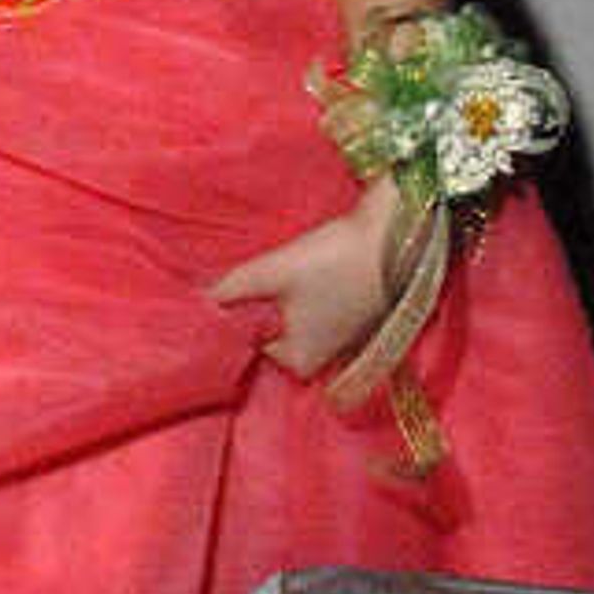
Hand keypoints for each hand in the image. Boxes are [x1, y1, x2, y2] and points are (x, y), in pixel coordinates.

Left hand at [207, 186, 400, 379]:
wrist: (401, 231)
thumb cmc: (333, 260)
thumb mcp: (269, 273)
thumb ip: (228, 291)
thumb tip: (191, 302)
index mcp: (299, 361)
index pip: (248, 352)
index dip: (227, 329)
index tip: (207, 307)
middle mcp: (324, 358)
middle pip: (273, 337)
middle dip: (253, 314)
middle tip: (226, 287)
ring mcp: (344, 335)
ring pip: (294, 321)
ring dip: (277, 302)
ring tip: (258, 277)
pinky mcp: (357, 309)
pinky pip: (315, 307)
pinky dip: (300, 294)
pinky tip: (290, 271)